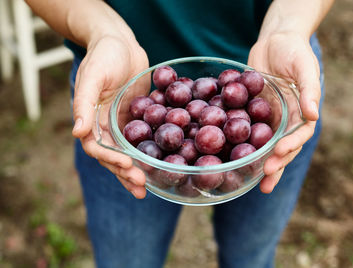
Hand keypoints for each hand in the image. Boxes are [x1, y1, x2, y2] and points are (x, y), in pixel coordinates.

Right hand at [71, 35, 149, 198]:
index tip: (127, 165)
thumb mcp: (93, 75)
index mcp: (90, 119)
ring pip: (128, 153)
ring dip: (136, 171)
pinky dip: (148, 153)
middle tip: (142, 186)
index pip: (97, 147)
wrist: (121, 43)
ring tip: (148, 187)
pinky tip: (161, 165)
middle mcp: (105, 126)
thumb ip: (83, 103)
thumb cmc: (103, 55)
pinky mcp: (138, 119)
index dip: (110, 159)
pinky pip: (142, 140)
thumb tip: (77, 132)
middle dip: (125, 173)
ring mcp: (121, 125)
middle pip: (113, 156)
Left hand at [248, 31, 320, 192]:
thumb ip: (309, 90)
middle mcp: (284, 120)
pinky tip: (229, 155)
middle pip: (281, 148)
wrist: (274, 40)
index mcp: (300, 112)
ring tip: (251, 182)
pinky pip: (245, 129)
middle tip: (265, 180)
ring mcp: (267, 118)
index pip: (299, 135)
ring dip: (259, 163)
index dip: (291, 146)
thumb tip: (313, 115)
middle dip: (275, 164)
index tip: (279, 153)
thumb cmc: (294, 50)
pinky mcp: (250, 112)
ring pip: (263, 145)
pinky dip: (239, 142)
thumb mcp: (305, 66)